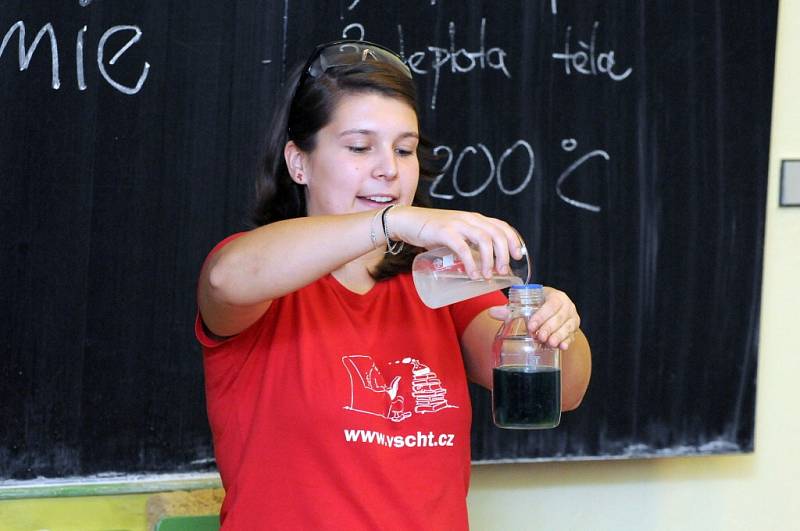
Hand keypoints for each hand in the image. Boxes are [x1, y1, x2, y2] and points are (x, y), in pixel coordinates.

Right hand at [388, 206, 524, 279]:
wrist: (407, 222)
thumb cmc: (431, 231)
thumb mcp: (455, 233)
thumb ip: (468, 243)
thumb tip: (482, 265)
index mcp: (475, 219)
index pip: (501, 226)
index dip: (513, 241)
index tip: (516, 256)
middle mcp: (469, 219)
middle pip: (496, 234)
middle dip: (503, 255)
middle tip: (502, 272)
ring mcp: (457, 224)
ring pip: (484, 240)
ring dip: (489, 260)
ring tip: (487, 276)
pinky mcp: (444, 232)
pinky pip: (463, 248)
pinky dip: (471, 263)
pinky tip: (473, 274)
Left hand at [488, 286, 580, 350]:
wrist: (551, 312)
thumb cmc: (536, 308)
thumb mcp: (525, 306)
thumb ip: (509, 310)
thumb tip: (491, 312)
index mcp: (555, 296)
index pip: (551, 304)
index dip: (541, 315)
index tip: (531, 326)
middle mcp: (567, 306)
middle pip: (559, 317)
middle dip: (549, 327)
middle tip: (539, 336)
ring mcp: (572, 318)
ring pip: (567, 327)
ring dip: (558, 335)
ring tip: (549, 343)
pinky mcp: (574, 330)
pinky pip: (572, 336)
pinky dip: (567, 341)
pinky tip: (562, 347)